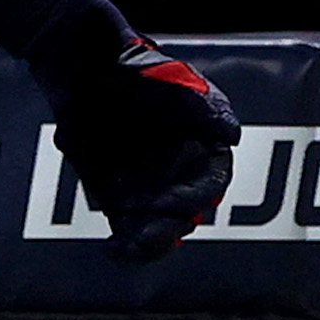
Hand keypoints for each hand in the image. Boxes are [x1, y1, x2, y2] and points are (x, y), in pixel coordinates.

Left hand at [47, 38, 239, 261]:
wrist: (87, 69)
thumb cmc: (138, 70)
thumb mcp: (179, 82)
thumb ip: (208, 107)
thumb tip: (232, 134)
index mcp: (201, 147)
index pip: (211, 184)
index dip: (197, 198)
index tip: (177, 203)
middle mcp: (178, 171)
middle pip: (185, 213)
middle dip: (170, 228)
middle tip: (151, 234)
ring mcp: (148, 185)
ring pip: (158, 228)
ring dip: (149, 244)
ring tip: (132, 246)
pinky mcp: (116, 196)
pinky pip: (126, 229)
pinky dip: (124, 247)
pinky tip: (114, 250)